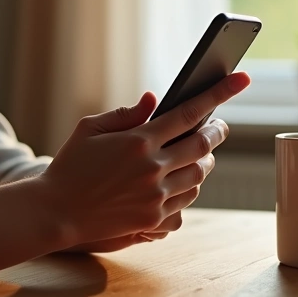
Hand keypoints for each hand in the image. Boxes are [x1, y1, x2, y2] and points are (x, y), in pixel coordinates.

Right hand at [37, 72, 249, 248]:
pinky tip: (181, 182)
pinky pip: (186, 201)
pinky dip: (190, 189)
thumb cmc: (70, 166)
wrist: (55, 212)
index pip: (190, 112)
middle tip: (219, 127)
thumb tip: (153, 100)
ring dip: (205, 162)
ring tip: (200, 154)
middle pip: (203, 145)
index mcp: (139, 141)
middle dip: (217, 132)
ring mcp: (156, 196)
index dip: (219, 93)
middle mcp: (153, 168)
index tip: (242, 79)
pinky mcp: (153, 218)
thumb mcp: (90, 129)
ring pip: (199, 175)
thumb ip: (126, 113)